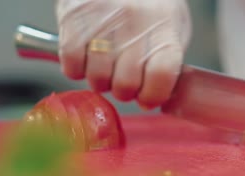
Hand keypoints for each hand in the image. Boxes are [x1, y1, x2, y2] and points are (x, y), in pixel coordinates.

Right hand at [55, 0, 191, 108]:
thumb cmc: (151, 2)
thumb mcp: (173, 25)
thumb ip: (168, 59)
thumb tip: (156, 95)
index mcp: (164, 29)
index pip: (160, 78)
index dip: (152, 96)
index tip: (148, 98)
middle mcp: (135, 26)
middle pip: (126, 84)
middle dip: (124, 91)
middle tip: (124, 81)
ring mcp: (103, 22)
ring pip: (97, 79)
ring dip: (100, 81)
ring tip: (105, 67)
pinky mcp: (73, 19)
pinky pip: (71, 64)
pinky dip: (77, 70)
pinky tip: (86, 59)